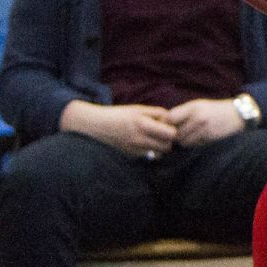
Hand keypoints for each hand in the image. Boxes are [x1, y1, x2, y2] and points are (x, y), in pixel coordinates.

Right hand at [62, 101, 176, 158]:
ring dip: (160, 148)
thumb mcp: (137, 109)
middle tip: (162, 134)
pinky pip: (147, 157)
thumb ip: (155, 113)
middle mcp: (138, 138)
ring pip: (159, 154)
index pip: (170, 133)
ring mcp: (134, 149)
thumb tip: (170, 119)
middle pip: (167, 146)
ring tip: (154, 140)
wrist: (94, 127)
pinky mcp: (129, 156)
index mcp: (142, 123)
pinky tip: (144, 145)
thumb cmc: (117, 115)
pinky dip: (150, 153)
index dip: (172, 130)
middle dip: (168, 141)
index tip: (167, 126)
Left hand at [167, 98, 246, 147]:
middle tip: (179, 134)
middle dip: (175, 135)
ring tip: (190, 135)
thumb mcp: (199, 105)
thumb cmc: (214, 109)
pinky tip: (200, 137)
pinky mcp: (209, 137)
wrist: (236, 114)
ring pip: (184, 141)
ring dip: (184, 140)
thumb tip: (164, 122)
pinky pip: (194, 144)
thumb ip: (183, 112)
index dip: (165, 123)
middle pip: (175, 132)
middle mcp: (197, 117)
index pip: (170, 117)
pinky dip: (194, 143)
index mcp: (193, 107)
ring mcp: (204, 128)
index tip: (167, 126)